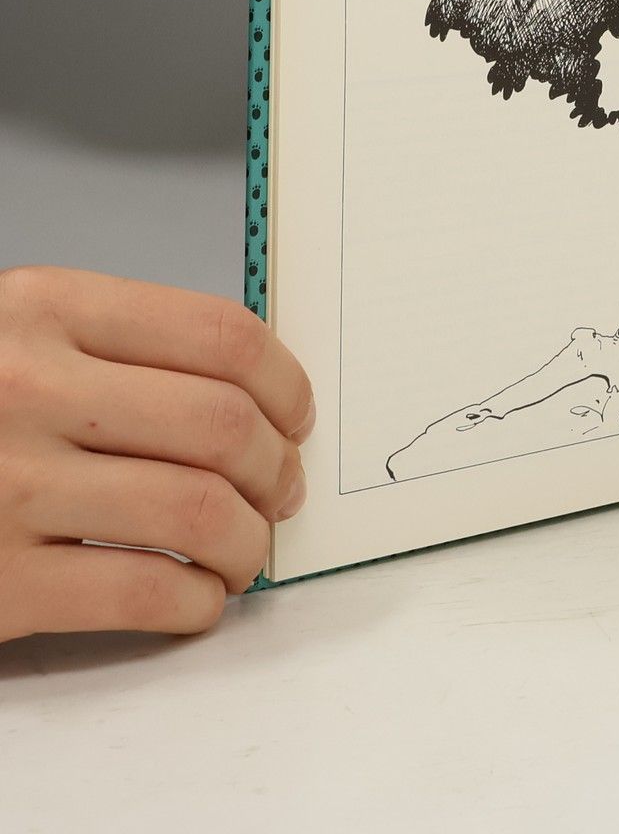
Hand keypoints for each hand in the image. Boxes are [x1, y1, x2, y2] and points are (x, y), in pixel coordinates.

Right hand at [0, 268, 313, 642]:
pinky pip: (143, 592)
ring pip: (198, 512)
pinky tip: (197, 597)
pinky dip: (196, 601)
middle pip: (223, 427)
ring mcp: (6, 488)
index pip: (221, 337)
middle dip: (278, 468)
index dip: (285, 384)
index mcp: (41, 309)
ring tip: (246, 548)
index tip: (297, 416)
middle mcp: (26, 389)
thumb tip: (254, 390)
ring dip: (249, 541)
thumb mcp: (17, 336)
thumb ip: (116, 345)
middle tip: (283, 490)